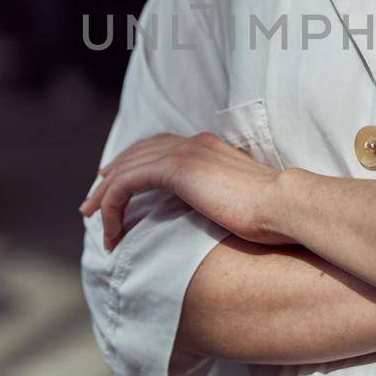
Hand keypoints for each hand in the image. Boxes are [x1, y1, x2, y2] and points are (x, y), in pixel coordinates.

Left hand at [79, 132, 293, 251]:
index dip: (133, 163)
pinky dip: (112, 206)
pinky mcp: (176, 171)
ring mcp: (185, 154)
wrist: (285, 205)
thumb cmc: (274, 214)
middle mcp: (193, 144)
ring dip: (104, 195)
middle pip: (137, 154)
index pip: (159, 147)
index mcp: (208, 147)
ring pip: (126, 169)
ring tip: (91, 218)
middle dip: (110, 178)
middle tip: (91, 203)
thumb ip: (221, 198)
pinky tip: (111, 231)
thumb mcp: (241, 202)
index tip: (115, 184)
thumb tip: (216, 216)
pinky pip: (127, 185)